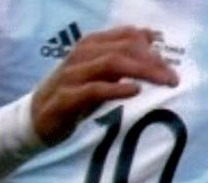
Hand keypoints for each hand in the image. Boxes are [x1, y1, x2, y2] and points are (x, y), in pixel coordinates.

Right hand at [31, 26, 177, 145]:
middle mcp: (81, 55)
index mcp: (90, 45)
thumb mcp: (97, 75)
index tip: (171, 64)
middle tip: (173, 78)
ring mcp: (72, 75)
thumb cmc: (70, 97)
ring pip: (112, 64)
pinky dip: (117, 89)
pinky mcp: (66, 98)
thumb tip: (150, 41)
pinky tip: (134, 91)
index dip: (152, 47)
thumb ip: (119, 59)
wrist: (35, 121)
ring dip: (141, 72)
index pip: (127, 36)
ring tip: (161, 82)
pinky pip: (95, 89)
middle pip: (124, 49)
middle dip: (153, 62)